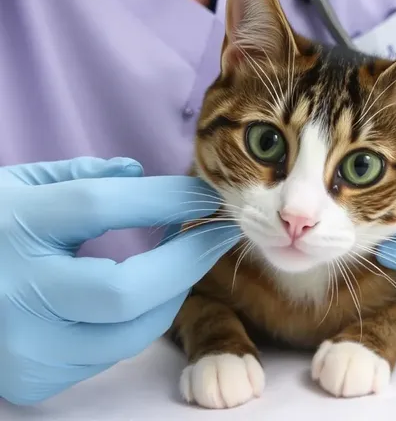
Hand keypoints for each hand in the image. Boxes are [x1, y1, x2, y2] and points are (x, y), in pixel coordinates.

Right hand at [0, 157, 240, 404]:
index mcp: (12, 226)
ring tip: (188, 260)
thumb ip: (81, 176)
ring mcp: (22, 346)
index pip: (99, 207)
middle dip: (188, 260)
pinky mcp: (33, 378)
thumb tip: (141, 173)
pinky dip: (140, 320)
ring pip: (130, 332)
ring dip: (174, 293)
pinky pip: (111, 352)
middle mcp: (14, 292)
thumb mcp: (19, 185)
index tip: (205, 195)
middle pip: (126, 290)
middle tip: (219, 233)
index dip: (164, 199)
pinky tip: (148, 293)